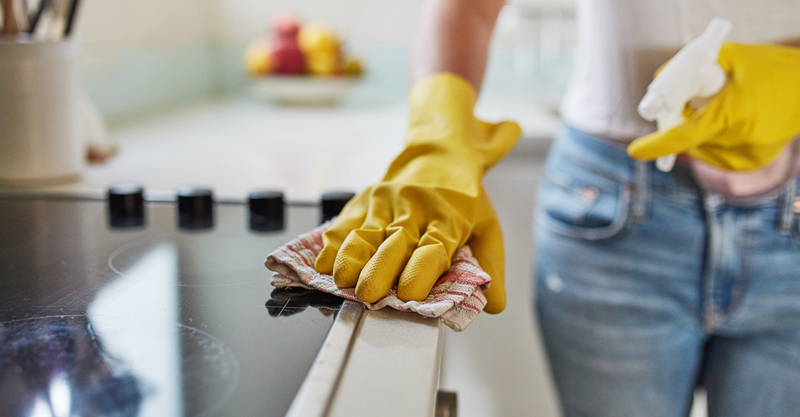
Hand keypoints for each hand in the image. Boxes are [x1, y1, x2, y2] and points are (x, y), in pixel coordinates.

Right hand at [314, 74, 519, 312]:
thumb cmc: (463, 198)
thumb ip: (489, 265)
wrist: (438, 152)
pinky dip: (332, 245)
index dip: (420, 271)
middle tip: (369, 295)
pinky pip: (345, 224)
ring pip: (365, 233)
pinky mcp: (365, 200)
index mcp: (448, 219)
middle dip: (379, 271)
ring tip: (343, 282)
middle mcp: (415, 209)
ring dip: (351, 258)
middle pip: (394, 243)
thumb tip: (494, 306)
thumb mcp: (487, 225)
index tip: (409, 293)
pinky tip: (324, 264)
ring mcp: (386, 203)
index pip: (433, 248)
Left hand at [628, 42, 799, 170]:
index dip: (658, 145)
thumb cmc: (772, 68)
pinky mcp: (749, 163)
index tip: (635, 151)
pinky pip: (715, 151)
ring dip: (700, 129)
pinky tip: (735, 120)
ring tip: (727, 107)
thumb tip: (660, 82)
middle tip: (692, 102)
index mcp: (733, 113)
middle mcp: (739, 140)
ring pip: (700, 145)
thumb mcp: (731, 57)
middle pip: (689, 137)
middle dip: (683, 121)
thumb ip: (692, 69)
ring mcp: (746, 156)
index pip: (686, 135)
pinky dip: (714, 137)